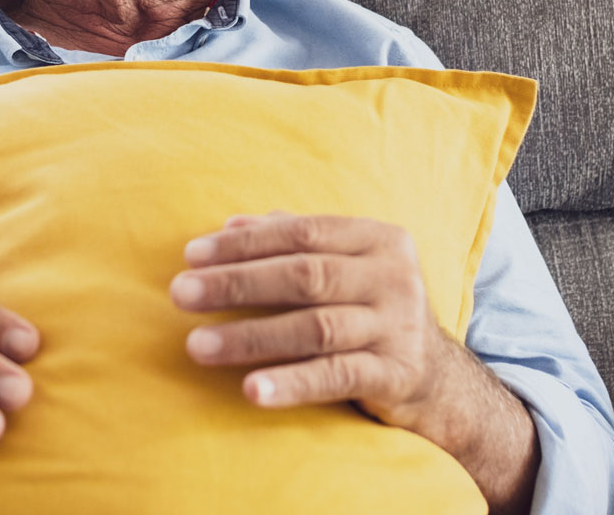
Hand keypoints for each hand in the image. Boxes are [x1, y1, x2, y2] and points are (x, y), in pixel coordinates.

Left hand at [169, 211, 451, 431]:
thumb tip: (227, 224)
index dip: (243, 243)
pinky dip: (291, 382)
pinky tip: (250, 389)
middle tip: (180, 293)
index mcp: (376, 237)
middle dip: (235, 283)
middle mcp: (393, 276)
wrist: (434, 375)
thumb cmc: (366, 305)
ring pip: (315, 326)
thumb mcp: (338, 264)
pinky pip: (336, 376)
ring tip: (196, 345)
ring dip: (250, 336)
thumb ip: (288, 239)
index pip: (300, 231)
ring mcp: (400, 325)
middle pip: (304, 275)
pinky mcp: (399, 374)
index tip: (190, 255)